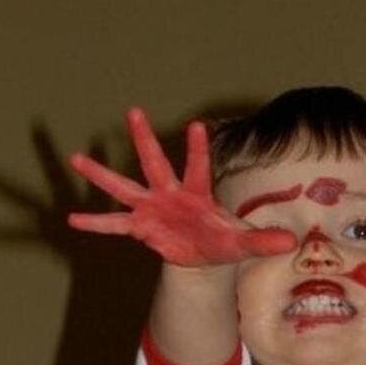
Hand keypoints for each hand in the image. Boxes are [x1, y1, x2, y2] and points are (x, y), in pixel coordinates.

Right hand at [68, 108, 296, 266]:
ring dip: (102, 174)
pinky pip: (114, 225)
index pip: (198, 167)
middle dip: (145, 140)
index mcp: (197, 193)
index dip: (198, 148)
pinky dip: (96, 223)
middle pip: (155, 163)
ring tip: (76, 158)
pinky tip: (73, 220)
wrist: (203, 254)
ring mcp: (152, 208)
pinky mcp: (140, 226)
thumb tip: (292, 242)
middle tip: (133, 110)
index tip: (198, 124)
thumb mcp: (244, 243)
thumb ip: (264, 240)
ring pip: (124, 188)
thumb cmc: (224, 241)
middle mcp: (170, 194)